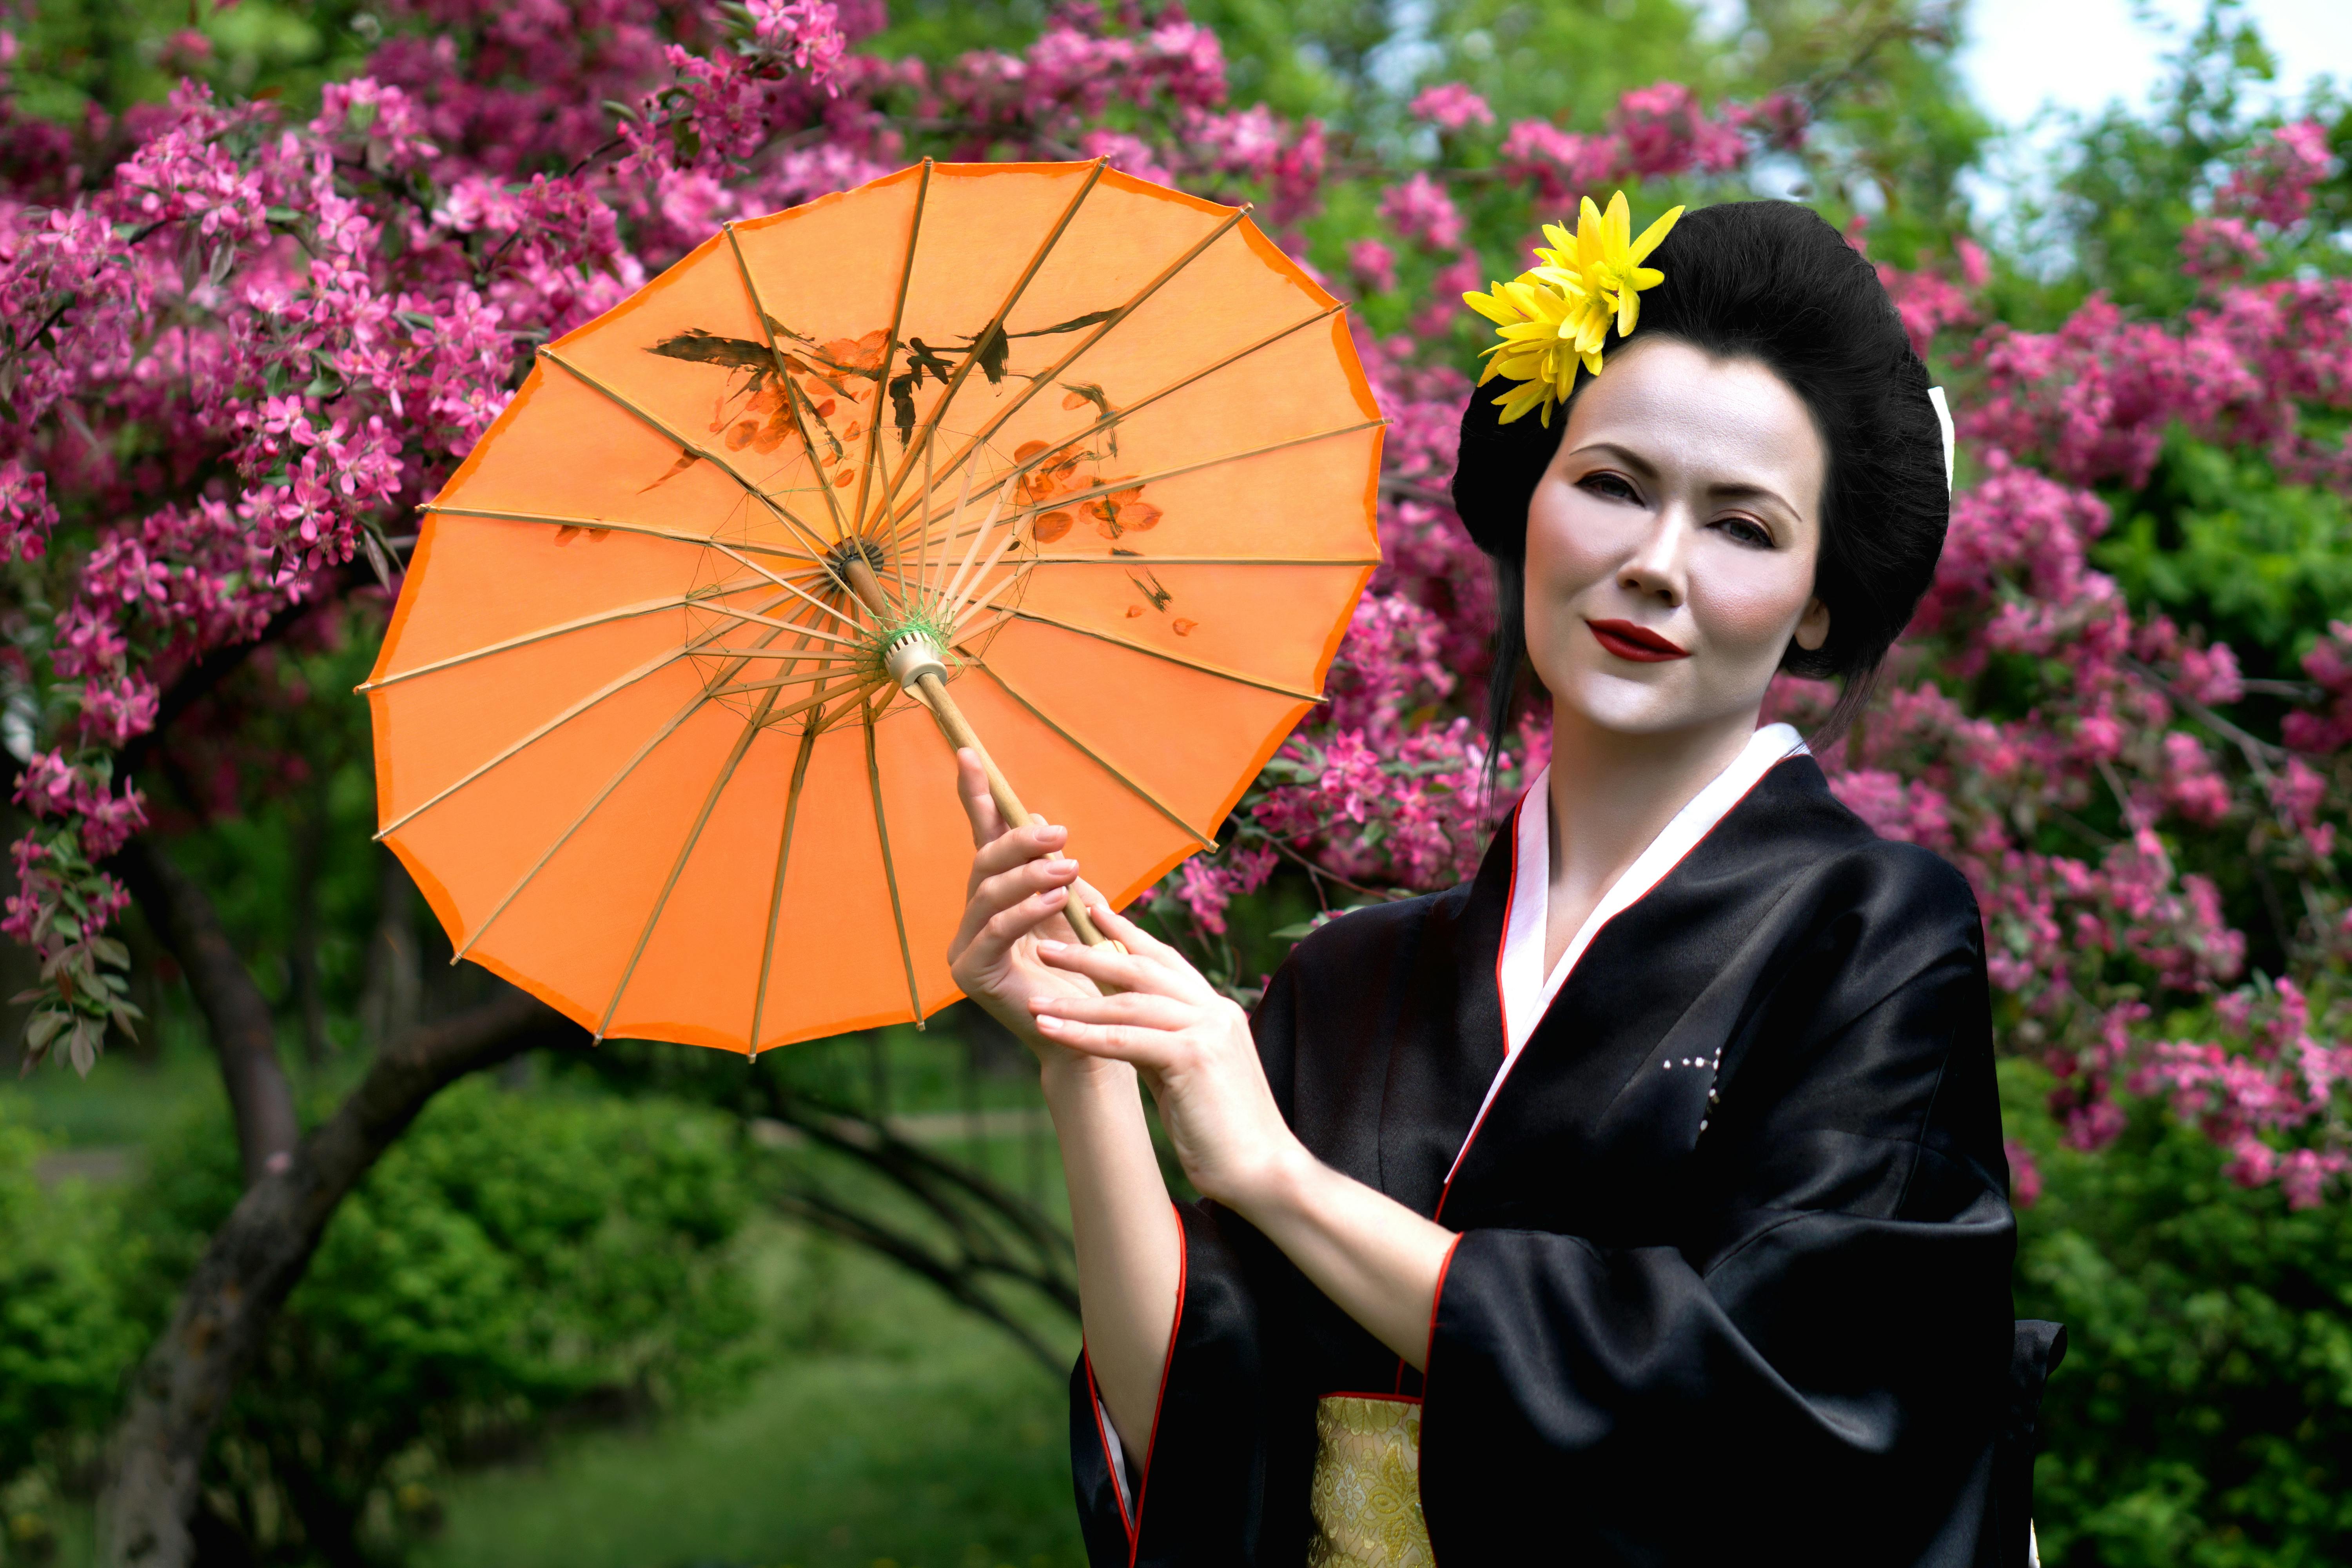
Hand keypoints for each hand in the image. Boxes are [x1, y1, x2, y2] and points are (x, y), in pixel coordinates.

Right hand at [944, 749, 1108, 1068]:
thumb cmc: (1090, 971)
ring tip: (1067, 869)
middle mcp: (974, 919)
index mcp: (996, 899)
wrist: (1095, 1032)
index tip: (970, 755)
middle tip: (1061, 834)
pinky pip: (993, 931)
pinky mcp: (971, 975)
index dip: (976, 797)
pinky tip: (1056, 899)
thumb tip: (1040, 818)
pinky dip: (1024, 910)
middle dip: (1018, 839)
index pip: (984, 840)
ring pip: (987, 891)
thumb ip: (1053, 868)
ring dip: (1029, 874)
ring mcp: (966, 947)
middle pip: (983, 860)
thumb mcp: (1076, 907)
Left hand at [1028, 902, 1305, 1212]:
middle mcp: (1214, 1011)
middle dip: (1092, 952)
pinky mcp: (1193, 1057)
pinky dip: (1084, 1033)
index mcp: (1216, 1011)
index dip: (1129, 935)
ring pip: (1129, 1002)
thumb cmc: (1222, 1130)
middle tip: (1048, 946)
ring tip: (1035, 996)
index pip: (1166, 961)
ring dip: (1076, 999)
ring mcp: (1207, 1030)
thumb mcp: (1184, 1075)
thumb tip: (1118, 1026)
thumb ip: (1157, 1043)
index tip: (1094, 912)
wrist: (1263, 1170)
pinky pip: (1126, 1039)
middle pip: (1144, 969)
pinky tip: (1051, 1029)